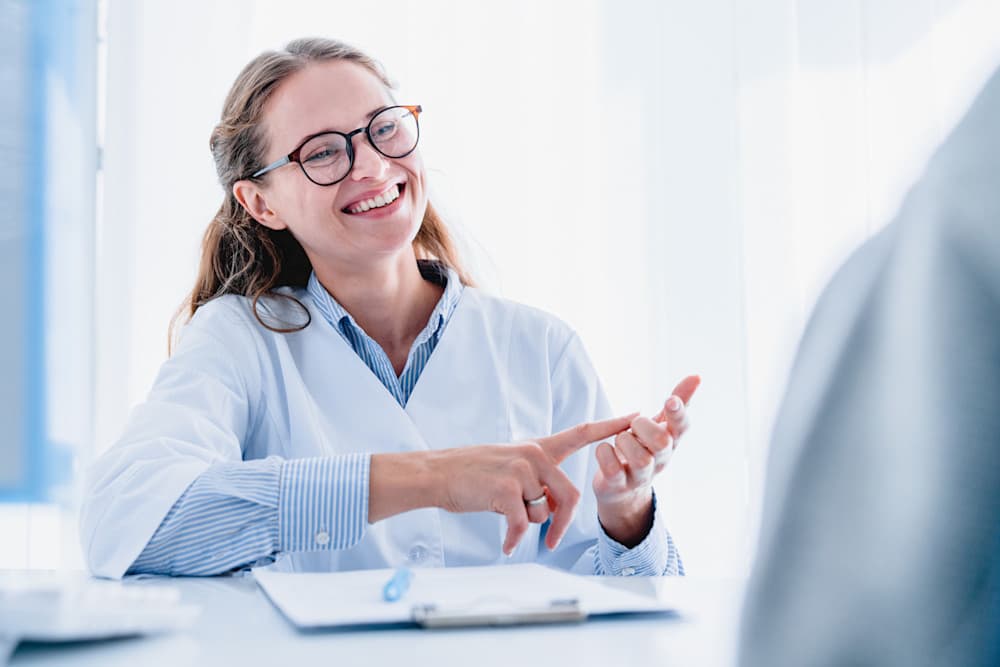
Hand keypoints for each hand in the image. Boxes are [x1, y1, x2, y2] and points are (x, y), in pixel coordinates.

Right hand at [434, 415, 634, 554]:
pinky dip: (514, 538)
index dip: (610, 426)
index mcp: (538, 448)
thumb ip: (537, 481)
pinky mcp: (507, 489)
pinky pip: (523, 524)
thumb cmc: (473, 474)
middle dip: (563, 523)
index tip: (634, 416)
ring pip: (544, 511)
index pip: (581, 433)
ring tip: (506, 519)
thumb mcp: (511, 468)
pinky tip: (505, 544)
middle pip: (571, 494)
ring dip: (528, 524)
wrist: (439, 474)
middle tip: (553, 541)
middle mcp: (534, 455)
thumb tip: (552, 507)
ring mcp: (521, 470)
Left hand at [593, 375, 700, 545]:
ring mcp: (640, 476)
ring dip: (624, 441)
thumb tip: (697, 376)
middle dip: (644, 427)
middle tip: (634, 426)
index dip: (678, 414)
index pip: (682, 427)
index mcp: (671, 441)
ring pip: (640, 458)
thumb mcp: (660, 425)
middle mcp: (660, 460)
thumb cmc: (644, 448)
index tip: (669, 400)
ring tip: (620, 440)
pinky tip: (605, 450)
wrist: (622, 488)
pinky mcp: (618, 485)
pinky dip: (605, 454)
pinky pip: (612, 469)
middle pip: (663, 442)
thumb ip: (678, 401)